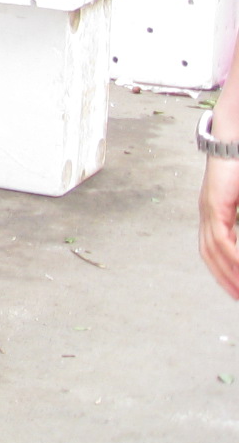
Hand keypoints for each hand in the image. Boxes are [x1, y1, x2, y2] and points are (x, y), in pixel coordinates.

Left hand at [202, 153, 238, 299]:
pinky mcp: (214, 205)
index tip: (234, 290)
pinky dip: (232, 257)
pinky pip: (221, 239)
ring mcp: (207, 211)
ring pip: (214, 251)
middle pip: (209, 256)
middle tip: (237, 298)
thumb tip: (238, 234)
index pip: (212, 252)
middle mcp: (206, 216)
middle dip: (223, 280)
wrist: (233, 144)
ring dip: (228, 273)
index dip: (221, 273)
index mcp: (213, 216)